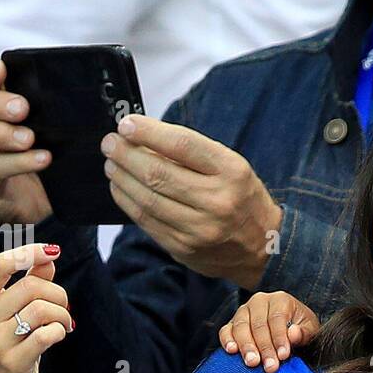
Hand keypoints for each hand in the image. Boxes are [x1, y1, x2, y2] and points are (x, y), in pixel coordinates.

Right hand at [0, 59, 53, 224]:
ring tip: (29, 138)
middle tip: (23, 109)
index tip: (1, 69)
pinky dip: (17, 163)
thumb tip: (63, 89)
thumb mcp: (46, 130)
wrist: (39, 204)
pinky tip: (40, 159)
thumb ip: (45, 110)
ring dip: (0, 133)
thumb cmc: (41, 156)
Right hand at [0, 244, 73, 372]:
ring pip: (42, 309)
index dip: (29, 253)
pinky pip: (47, 334)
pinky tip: (59, 336)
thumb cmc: (16, 348)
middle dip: (58, 295)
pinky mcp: (12, 362)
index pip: (1, 264)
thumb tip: (48, 256)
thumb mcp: (19, 314)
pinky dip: (60, 332)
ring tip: (64, 325)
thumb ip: (31, 282)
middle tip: (64, 310)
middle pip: (31, 287)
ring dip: (63, 315)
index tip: (53, 252)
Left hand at [101, 115, 282, 288]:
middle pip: (158, 173)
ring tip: (112, 163)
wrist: (262, 248)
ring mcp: (199, 229)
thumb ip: (192, 153)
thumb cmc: (241, 198)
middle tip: (110, 143)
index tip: (127, 124)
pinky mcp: (183, 248)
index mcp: (231, 172)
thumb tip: (142, 137)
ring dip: (122, 177)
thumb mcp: (231, 167)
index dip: (148, 132)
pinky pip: (145, 221)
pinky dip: (127, 201)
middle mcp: (217, 202)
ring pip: (147, 198)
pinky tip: (120, 187)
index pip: (182, 145)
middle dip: (126, 154)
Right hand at [219, 291, 320, 372]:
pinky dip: (227, 340)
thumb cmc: (300, 330)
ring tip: (252, 363)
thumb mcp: (309, 330)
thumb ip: (303, 333)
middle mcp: (260, 301)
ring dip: (246, 346)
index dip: (279, 338)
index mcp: (280, 299)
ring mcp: (244, 311)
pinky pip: (226, 330)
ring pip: (241, 326)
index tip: (283, 356)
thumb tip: (292, 333)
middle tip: (270, 366)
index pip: (277, 318)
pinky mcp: (232, 323)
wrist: (289, 328)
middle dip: (265, 347)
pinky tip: (232, 351)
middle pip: (258, 324)